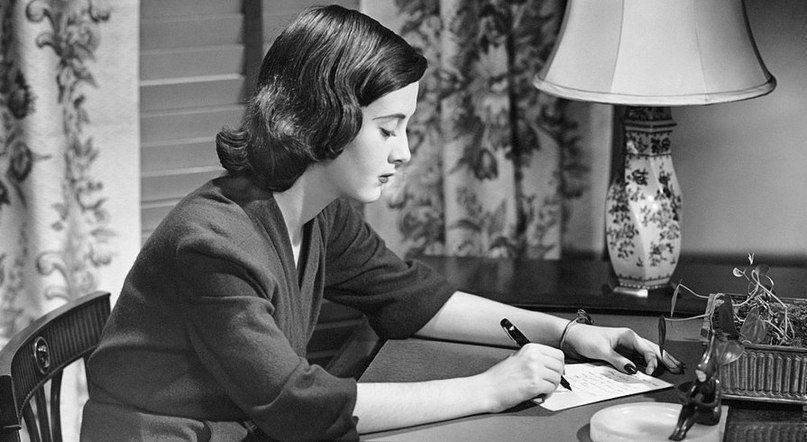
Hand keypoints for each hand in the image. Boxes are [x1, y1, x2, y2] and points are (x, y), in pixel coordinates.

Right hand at [478, 343, 564, 411]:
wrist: (487, 389)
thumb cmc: (499, 377)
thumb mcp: (517, 358)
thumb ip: (533, 358)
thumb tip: (550, 364)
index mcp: (530, 348)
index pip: (557, 354)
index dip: (559, 364)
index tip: (557, 371)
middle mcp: (533, 357)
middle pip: (560, 366)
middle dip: (557, 376)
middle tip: (550, 382)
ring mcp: (534, 370)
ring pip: (556, 378)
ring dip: (551, 386)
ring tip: (541, 389)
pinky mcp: (534, 384)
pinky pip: (551, 389)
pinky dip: (547, 394)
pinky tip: (538, 395)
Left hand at [562, 324, 683, 374]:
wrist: (571, 337)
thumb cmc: (585, 338)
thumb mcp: (602, 350)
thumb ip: (618, 360)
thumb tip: (632, 369)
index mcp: (627, 335)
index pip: (647, 349)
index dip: (652, 361)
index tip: (650, 372)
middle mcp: (628, 340)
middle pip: (652, 349)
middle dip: (665, 358)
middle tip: (678, 366)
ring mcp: (625, 346)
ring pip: (646, 353)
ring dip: (658, 360)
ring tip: (671, 366)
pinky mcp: (619, 352)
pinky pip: (636, 358)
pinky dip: (646, 363)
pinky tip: (651, 368)